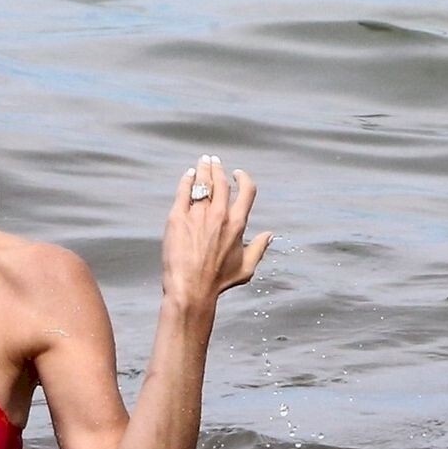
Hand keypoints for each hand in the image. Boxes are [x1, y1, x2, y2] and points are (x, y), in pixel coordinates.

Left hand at [164, 154, 271, 310]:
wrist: (191, 287)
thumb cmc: (219, 281)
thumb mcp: (246, 268)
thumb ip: (259, 248)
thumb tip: (270, 235)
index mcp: (238, 224)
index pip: (246, 191)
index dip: (243, 178)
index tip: (238, 174)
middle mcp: (219, 215)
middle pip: (220, 182)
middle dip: (218, 168)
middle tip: (213, 160)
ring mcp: (197, 215)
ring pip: (202, 183)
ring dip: (203, 169)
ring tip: (202, 162)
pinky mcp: (177, 218)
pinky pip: (183, 192)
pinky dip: (186, 180)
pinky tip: (188, 176)